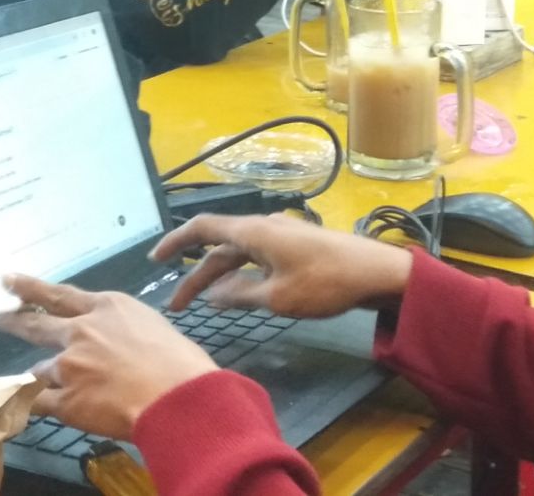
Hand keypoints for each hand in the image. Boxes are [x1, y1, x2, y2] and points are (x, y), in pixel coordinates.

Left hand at [0, 275, 215, 439]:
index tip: (9, 281)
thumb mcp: (153, 329)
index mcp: (107, 308)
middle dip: (9, 318)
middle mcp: (81, 330)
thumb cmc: (181, 364)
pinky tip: (32, 408)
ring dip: (49, 379)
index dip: (31, 288)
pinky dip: (35, 405)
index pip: (60, 295)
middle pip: (35, 323)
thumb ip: (124, 332)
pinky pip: (40, 402)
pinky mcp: (65, 399)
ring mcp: (69, 364)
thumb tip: (116, 346)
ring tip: (74, 393)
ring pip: (43, 370)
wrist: (178, 398)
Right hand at [153, 214, 413, 317]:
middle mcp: (263, 228)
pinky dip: (240, 274)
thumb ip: (240, 295)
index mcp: (254, 232)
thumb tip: (212, 296)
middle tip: (176, 305)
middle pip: (219, 248)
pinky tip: (239, 293)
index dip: (175, 242)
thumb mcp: (277, 297)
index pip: (202, 229)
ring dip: (218, 277)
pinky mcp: (295, 248)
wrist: (377, 272)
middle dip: (195, 275)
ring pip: (239, 255)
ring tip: (202, 303)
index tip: (156, 259)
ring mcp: (281, 236)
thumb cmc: (326, 283)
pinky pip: (256, 258)